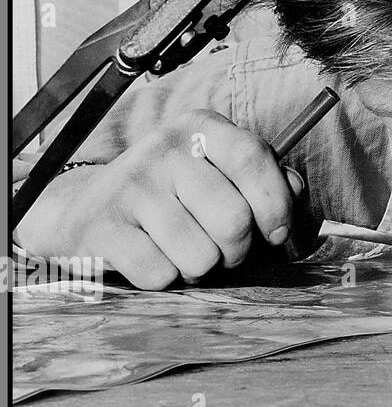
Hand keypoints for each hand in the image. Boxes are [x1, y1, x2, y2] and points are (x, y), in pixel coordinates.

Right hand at [17, 110, 304, 289]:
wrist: (82, 209)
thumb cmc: (172, 197)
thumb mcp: (218, 174)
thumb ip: (266, 180)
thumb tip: (295, 189)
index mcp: (200, 128)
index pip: (254, 159)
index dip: (276, 205)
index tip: (277, 232)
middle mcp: (164, 148)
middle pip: (234, 219)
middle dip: (238, 250)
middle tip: (223, 250)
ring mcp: (130, 185)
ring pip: (200, 255)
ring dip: (200, 268)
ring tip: (183, 252)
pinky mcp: (101, 226)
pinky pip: (160, 275)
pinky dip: (164, 279)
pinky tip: (150, 258)